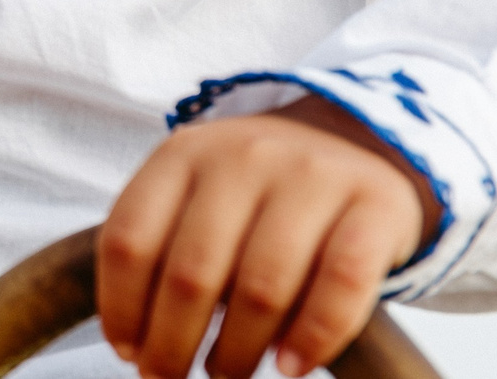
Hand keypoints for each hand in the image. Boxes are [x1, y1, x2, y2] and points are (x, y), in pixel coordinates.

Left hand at [95, 96, 438, 378]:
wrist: (354, 142)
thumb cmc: (258, 193)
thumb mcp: (200, 193)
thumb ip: (166, 246)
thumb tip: (137, 340)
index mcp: (184, 153)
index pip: (130, 238)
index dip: (121, 306)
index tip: (125, 350)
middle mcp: (244, 156)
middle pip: (192, 272)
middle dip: (171, 344)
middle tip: (166, 377)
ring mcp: (313, 176)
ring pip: (262, 287)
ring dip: (236, 350)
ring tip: (225, 371)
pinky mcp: (376, 205)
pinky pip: (341, 286)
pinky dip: (313, 337)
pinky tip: (290, 365)